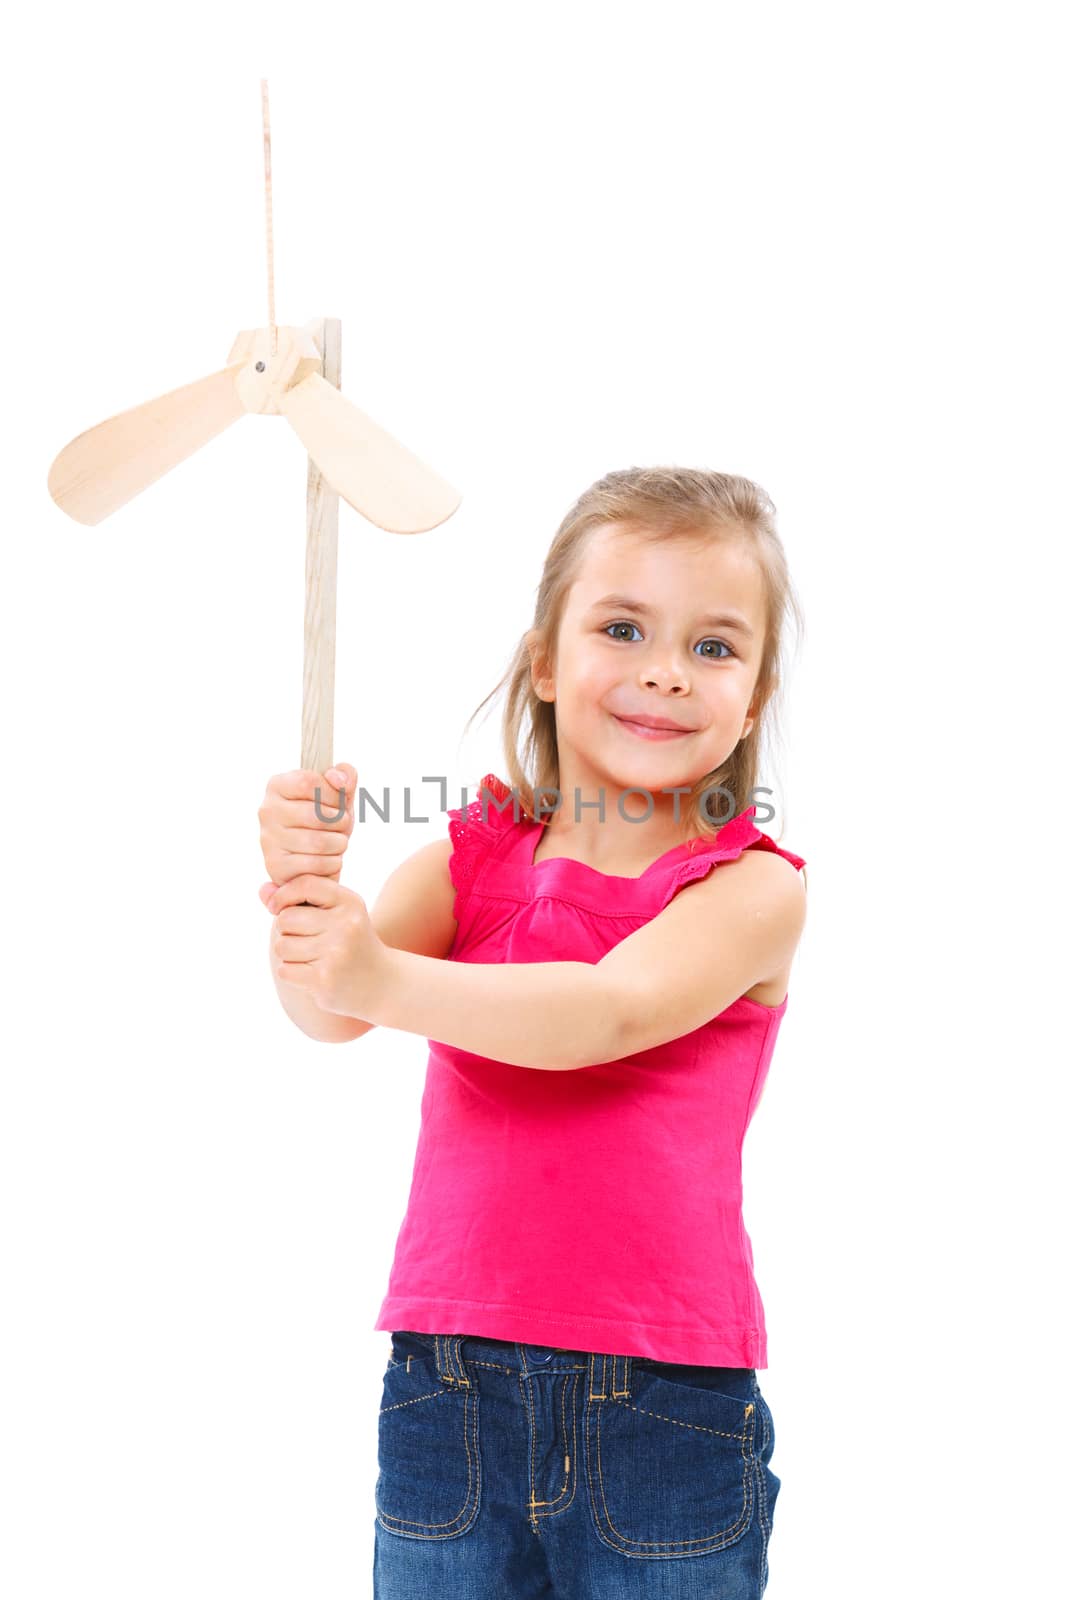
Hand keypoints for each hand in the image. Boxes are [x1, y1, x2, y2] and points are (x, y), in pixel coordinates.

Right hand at [257, 764, 357, 908]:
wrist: (316, 859)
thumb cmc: (326, 822)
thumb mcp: (339, 795)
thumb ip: (345, 775)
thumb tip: (338, 778)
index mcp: (278, 785)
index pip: (308, 782)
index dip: (333, 794)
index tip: (339, 802)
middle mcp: (268, 810)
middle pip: (317, 815)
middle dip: (340, 822)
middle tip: (341, 826)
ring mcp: (269, 839)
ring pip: (319, 842)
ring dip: (339, 844)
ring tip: (336, 842)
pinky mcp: (276, 865)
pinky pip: (316, 864)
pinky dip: (332, 863)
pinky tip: (328, 859)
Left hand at [264, 872, 389, 1017]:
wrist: (381, 983)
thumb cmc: (350, 942)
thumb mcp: (335, 914)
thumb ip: (299, 898)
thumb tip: (263, 890)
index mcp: (350, 903)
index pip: (305, 884)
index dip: (283, 895)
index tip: (278, 907)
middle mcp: (345, 926)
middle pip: (286, 919)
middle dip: (287, 930)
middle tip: (307, 939)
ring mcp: (335, 954)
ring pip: (282, 947)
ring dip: (289, 954)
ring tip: (312, 958)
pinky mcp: (324, 980)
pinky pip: (285, 970)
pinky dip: (292, 973)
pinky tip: (313, 974)